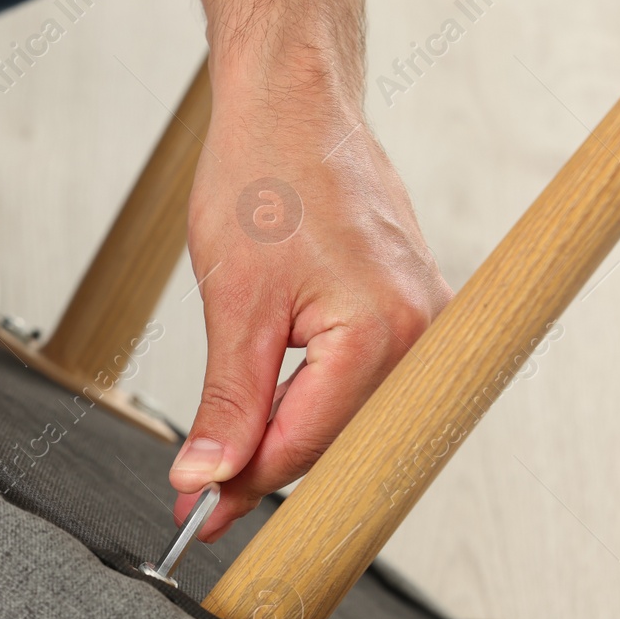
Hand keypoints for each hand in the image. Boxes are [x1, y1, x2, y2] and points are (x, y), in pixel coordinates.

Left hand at [169, 69, 451, 537]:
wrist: (292, 103)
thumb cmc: (265, 176)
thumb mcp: (233, 303)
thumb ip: (227, 403)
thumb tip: (206, 479)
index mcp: (383, 333)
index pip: (307, 445)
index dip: (243, 486)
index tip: (194, 515)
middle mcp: (422, 334)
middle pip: (336, 442)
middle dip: (264, 472)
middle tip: (199, 499)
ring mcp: (424, 322)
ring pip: (349, 419)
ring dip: (286, 440)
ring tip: (222, 455)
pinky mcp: (409, 310)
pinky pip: (361, 384)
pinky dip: (310, 404)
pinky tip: (268, 413)